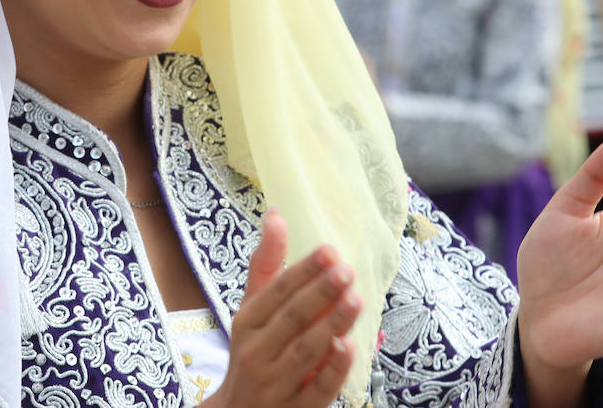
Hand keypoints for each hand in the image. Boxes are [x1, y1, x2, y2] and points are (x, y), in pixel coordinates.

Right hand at [204, 209, 362, 407]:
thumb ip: (268, 264)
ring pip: (306, 352)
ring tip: (355, 300)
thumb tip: (276, 213)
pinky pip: (317, 389)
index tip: (329, 250)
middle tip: (347, 270)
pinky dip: (333, 369)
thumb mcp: (252, 309)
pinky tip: (349, 346)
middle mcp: (257, 352)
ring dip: (331, 325)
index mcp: (247, 322)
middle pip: (292, 319)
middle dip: (320, 293)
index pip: (276, 291)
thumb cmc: (254, 351)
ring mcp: (275, 384)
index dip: (303, 270)